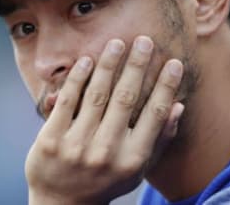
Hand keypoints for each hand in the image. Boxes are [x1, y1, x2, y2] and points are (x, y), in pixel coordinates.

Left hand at [25, 36, 184, 204]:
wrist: (61, 203)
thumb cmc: (104, 181)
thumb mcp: (135, 169)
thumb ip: (158, 140)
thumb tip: (177, 107)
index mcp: (132, 159)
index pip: (154, 116)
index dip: (166, 87)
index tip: (174, 62)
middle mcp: (106, 151)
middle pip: (125, 99)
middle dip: (137, 66)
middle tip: (145, 40)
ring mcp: (76, 145)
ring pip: (97, 95)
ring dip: (109, 65)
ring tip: (117, 43)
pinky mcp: (51, 138)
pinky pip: (67, 100)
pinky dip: (78, 78)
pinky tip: (87, 60)